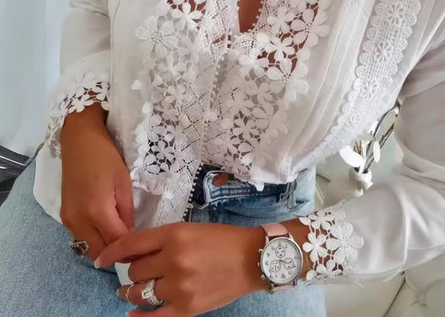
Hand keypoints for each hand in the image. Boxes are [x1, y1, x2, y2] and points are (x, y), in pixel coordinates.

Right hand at [60, 104, 133, 260]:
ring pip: (89, 246)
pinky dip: (94, 237)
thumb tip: (131, 233)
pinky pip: (81, 236)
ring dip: (105, 245)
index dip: (132, 247)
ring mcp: (68, 220)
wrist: (80, 142)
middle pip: (100, 251)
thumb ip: (126, 212)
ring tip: (122, 234)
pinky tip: (106, 226)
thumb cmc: (106, 157)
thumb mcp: (124, 183)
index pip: (117, 242)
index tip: (145, 246)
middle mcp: (79, 220)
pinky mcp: (64, 216)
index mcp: (97, 211)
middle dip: (118, 252)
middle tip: (135, 243)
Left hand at [96, 223, 268, 315]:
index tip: (100, 259)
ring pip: (141, 293)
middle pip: (135, 271)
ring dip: (133, 292)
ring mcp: (180, 286)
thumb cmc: (221, 239)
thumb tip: (134, 253)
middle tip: (137, 271)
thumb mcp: (190, 229)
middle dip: (133, 271)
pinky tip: (132, 315)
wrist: (251, 258)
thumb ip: (162, 240)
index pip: (131, 244)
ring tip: (131, 292)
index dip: (111, 252)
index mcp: (174, 235)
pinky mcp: (188, 308)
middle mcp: (174, 260)